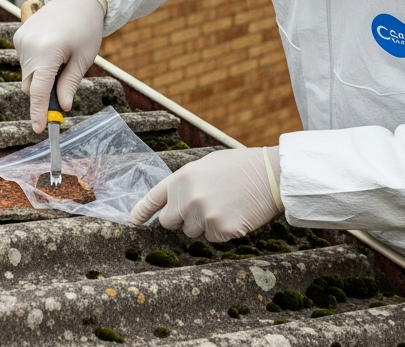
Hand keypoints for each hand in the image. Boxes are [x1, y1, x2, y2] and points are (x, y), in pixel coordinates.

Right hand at [14, 0, 104, 131]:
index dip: (38, 113)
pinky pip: (25, 61)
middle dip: (42, 93)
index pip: (37, 91)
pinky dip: (36, 64)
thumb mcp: (83, 59)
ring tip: (62, 58)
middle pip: (29, 85)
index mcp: (47, 52)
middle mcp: (29, 46)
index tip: (39, 129)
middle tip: (62, 93)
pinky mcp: (19, 36)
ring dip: (41, 76)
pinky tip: (52, 49)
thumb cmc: (86, 28)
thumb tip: (62, 106)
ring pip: (27, 74)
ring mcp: (21, 40)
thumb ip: (69, 84)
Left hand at [129, 146, 282, 241]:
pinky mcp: (220, 230)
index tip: (133, 220)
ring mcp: (203, 216)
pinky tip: (235, 215)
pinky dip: (222, 232)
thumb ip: (185, 183)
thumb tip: (173, 201)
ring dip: (204, 225)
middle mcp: (188, 198)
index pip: (153, 198)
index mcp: (181, 179)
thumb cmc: (240, 167)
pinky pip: (213, 239)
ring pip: (192, 232)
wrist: (271, 174)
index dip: (142, 211)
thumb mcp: (205, 165)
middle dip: (181, 218)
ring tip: (224, 205)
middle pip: (169, 222)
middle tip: (202, 206)